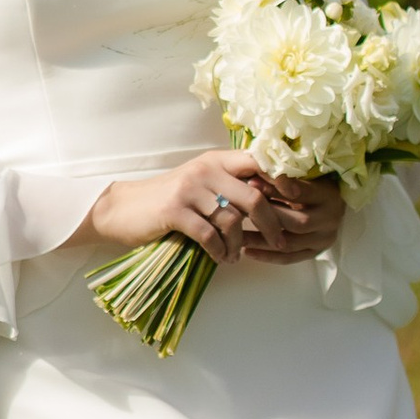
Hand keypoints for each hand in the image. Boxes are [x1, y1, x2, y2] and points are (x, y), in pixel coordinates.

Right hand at [84, 150, 335, 263]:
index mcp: (216, 160)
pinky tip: (220, 258)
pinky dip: (220, 251)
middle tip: (279, 243)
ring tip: (237, 256)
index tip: (295, 205)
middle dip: (272, 225)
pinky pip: (209, 235)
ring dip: (240, 244)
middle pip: (254, 197)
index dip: (282, 183)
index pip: (260, 163)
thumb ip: (230, 186)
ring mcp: (190, 189)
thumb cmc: (168, 199)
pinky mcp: (175, 210)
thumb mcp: (201, 183)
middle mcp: (206, 169)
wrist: (124, 208)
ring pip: (232, 220)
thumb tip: (270, 201)